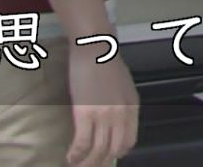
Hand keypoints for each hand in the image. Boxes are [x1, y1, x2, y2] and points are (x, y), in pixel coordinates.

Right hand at [66, 43, 138, 166]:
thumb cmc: (106, 62)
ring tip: (78, 166)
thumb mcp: (124, 86)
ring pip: (98, 150)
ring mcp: (104, 115)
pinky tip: (70, 157)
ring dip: (88, 163)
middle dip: (102, 162)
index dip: (118, 153)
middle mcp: (121, 115)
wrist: (95, 47)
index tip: (108, 156)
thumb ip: (122, 105)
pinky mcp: (86, 114)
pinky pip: (82, 143)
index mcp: (132, 108)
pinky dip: (76, 154)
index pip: (129, 141)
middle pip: (114, 149)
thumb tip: (115, 122)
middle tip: (90, 166)